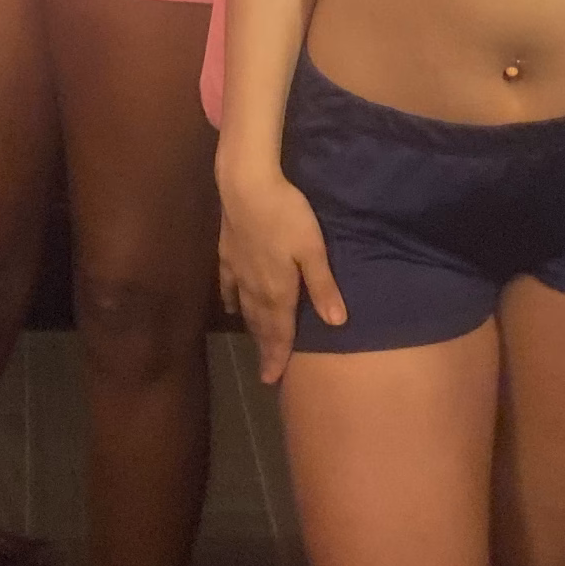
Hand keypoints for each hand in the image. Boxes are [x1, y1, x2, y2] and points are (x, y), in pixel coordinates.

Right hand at [216, 170, 345, 384]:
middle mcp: (255, 287)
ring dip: (252, 329)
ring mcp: (238, 271)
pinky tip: (232, 309)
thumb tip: (336, 324)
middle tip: (266, 375)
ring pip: (246, 308)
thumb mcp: (313, 249)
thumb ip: (323, 286)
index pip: (279, 331)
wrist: (246, 185)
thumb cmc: (286, 214)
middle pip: (262, 325)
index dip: (278, 356)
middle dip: (266, 350)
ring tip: (256, 346)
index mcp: (278, 290)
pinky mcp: (228, 253)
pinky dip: (231, 301)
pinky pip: (228, 285)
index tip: (273, 380)